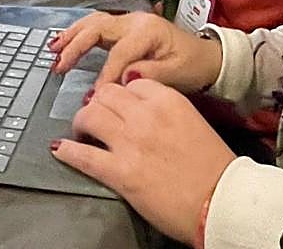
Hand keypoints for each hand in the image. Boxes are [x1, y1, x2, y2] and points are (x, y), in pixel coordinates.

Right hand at [49, 11, 221, 90]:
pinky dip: (77, 34)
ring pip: (93, 23)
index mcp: (148, 31)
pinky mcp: (124, 28)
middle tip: (59, 67)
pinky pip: (96, 27)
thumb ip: (150, 74)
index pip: (119, 53)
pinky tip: (62, 44)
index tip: (93, 98)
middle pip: (98, 28)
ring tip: (52, 51)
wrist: (206, 57)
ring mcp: (128, 22)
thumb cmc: (192, 66)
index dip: (105, 75)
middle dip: (76, 47)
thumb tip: (124, 79)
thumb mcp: (177, 74)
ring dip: (71, 36)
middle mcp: (135, 21)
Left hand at [51, 78, 233, 244]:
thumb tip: (142, 112)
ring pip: (89, 115)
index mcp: (167, 100)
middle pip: (105, 94)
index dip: (120, 94)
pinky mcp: (120, 173)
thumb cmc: (213, 167)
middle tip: (96, 117)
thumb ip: (165, 111)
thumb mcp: (193, 122)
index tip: (117, 104)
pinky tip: (61, 149)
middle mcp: (145, 115)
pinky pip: (83, 156)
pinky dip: (68, 152)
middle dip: (97, 103)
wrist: (222, 200)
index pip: (130, 82)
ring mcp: (130, 143)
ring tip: (81, 132)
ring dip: (81, 123)